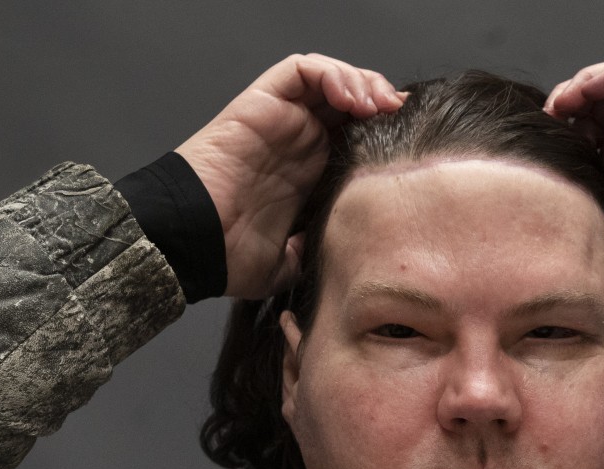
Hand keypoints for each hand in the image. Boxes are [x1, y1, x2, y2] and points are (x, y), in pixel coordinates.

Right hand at [176, 54, 404, 298]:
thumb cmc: (228, 256)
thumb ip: (318, 252)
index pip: (354, 136)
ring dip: (361, 82)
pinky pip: (300, 70)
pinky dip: (330, 73)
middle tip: (402, 117)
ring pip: (328, 79)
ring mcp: (279, 121)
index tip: (412, 143)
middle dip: (380, 101)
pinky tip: (350, 97)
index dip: (384, 133)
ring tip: (378, 104)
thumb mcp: (289, 263)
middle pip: (348, 102)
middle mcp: (296, 141)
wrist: (191, 246)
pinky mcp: (259, 103)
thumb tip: (347, 252)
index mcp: (308, 172)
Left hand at [545, 54, 603, 306]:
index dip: (564, 142)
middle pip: (595, 111)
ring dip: (581, 86)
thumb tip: (571, 241)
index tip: (542, 156)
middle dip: (564, 110)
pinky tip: (586, 95)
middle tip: (545, 125)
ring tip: (560, 106)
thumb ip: (602, 246)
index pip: (590, 146)